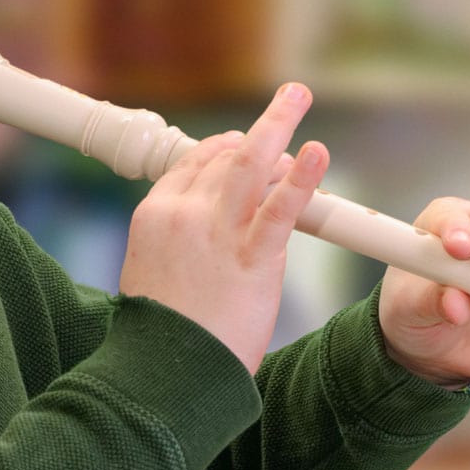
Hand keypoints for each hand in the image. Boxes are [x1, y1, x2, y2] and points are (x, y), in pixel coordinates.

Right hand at [117, 84, 328, 374]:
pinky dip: (301, 178)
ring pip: (251, 165)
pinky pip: (280, 209)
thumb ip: (176, 244)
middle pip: (227, 157)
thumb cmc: (163, 337)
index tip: (248, 142)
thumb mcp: (152, 275)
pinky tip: (317, 153)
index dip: (227, 147)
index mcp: (154, 215)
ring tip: (297, 96)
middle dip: (262, 132)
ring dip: (279, 124)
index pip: (195, 162)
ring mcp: (217, 233)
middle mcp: (183, 214)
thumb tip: (200, 235)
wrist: (167, 373)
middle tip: (290, 101)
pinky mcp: (252, 258)